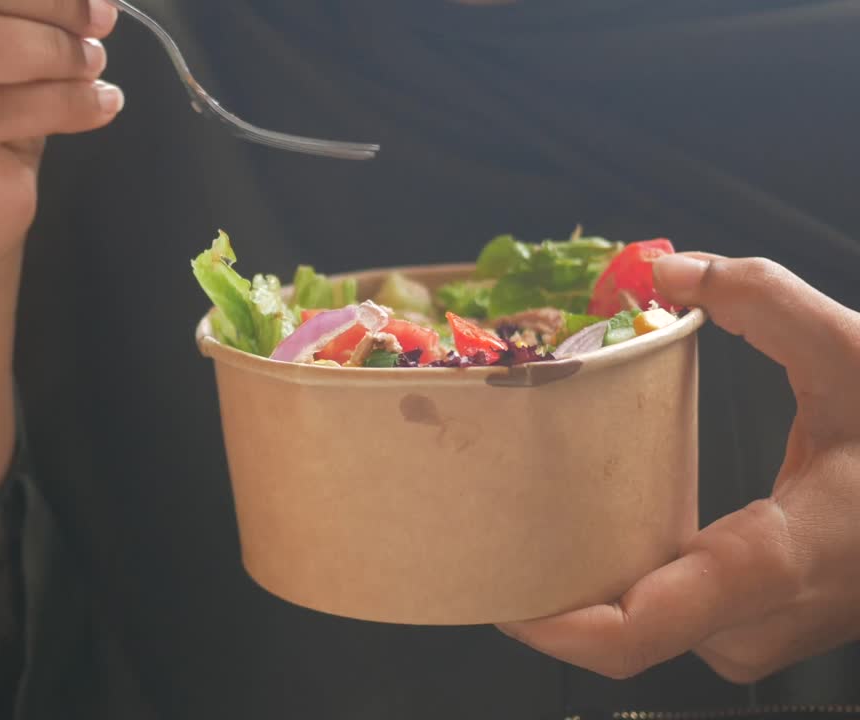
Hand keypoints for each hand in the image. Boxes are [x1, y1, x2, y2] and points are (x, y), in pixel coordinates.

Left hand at [497, 253, 859, 682]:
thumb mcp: (855, 355)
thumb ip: (763, 298)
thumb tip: (665, 262)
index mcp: (774, 559)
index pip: (638, 630)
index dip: (552, 628)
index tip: (495, 592)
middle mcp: (759, 620)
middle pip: (621, 638)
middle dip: (546, 599)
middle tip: (484, 537)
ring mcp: (762, 636)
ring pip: (643, 633)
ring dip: (579, 593)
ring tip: (522, 531)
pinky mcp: (758, 628)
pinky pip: (668, 621)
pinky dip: (620, 589)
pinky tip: (587, 539)